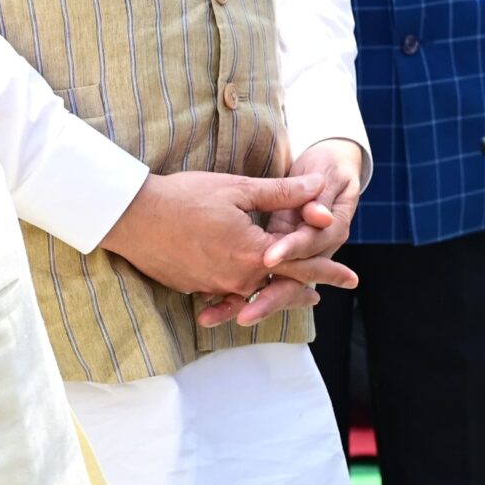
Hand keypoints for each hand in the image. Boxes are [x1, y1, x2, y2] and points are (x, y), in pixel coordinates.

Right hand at [103, 169, 350, 302]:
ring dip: (272, 291)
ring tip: (292, 296)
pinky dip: (240, 293)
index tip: (352, 280)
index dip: (329, 271)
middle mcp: (236, 276)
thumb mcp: (238, 189)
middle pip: (279, 283)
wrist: (132, 217)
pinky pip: (225, 293)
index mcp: (253, 252)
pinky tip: (245, 293)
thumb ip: (282, 193)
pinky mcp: (194, 287)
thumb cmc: (185, 197)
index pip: (302, 265)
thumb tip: (318, 188)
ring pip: (252, 290)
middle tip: (321, 295)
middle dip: (303, 286)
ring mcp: (213, 285)